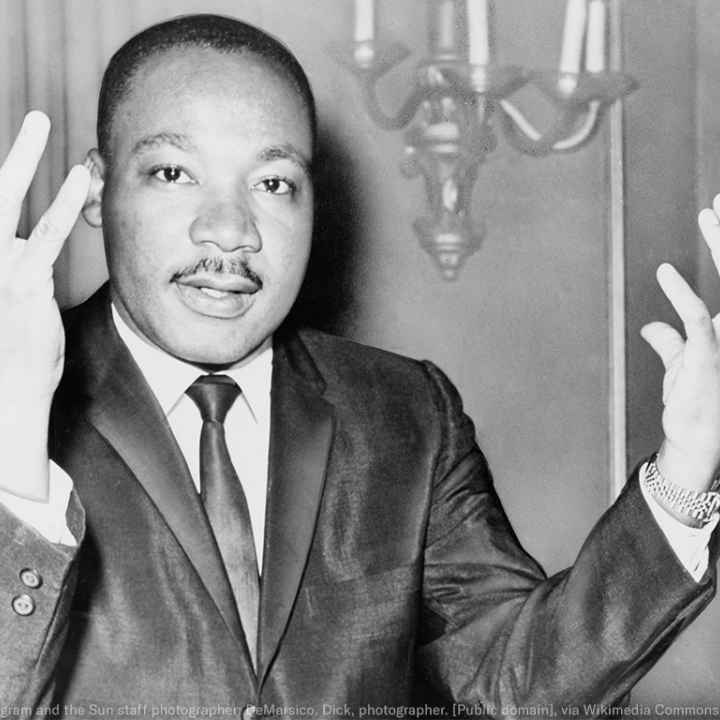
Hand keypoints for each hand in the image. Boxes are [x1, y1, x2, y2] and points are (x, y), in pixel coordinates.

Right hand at [0, 112, 88, 499]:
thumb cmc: (18, 356)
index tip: (25, 152)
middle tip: (34, 118)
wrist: (10, 394)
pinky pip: (43, 233)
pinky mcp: (23, 282)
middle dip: (12, 153)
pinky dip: (60, 202)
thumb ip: (26, 272)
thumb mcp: (22, 307)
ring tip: (39, 120)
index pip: (0, 207)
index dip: (11, 177)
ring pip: (6, 198)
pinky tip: (77, 176)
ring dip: (24, 157)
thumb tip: (32, 249)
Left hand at [641, 203, 719, 494]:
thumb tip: (652, 325)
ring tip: (709, 215)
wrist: (694, 439)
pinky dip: (681, 294)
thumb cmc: (692, 404)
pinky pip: (698, 318)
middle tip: (719, 202)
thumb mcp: (681, 364)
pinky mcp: (710, 355)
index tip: (715, 213)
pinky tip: (663, 272)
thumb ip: (669, 340)